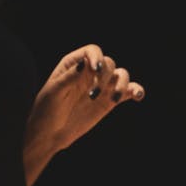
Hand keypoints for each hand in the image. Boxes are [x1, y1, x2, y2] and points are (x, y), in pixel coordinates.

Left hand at [24, 44, 143, 184]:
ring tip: (115, 98)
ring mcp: (101, 86)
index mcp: (75, 64)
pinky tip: (138, 96)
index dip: (97, 57)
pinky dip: (135, 90)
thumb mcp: (54, 92)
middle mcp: (90, 72)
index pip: (92, 51)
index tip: (96, 70)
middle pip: (108, 63)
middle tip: (93, 95)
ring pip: (121, 75)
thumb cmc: (46, 110)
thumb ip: (70, 77)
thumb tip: (85, 64)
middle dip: (105, 77)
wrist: (49, 133)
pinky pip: (127, 92)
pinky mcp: (109, 101)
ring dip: (122, 84)